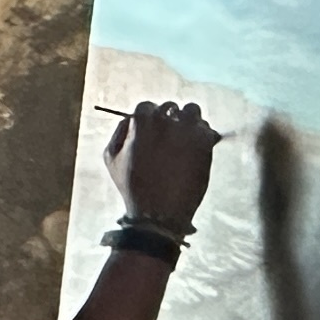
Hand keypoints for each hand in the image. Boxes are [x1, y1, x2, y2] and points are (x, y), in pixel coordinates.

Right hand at [106, 100, 217, 231]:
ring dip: (189, 122)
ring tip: (185, 141)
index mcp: (141, 120)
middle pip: (172, 108)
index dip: (151, 120)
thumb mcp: (111, 157)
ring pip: (192, 112)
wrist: (159, 212)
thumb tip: (132, 118)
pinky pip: (208, 129)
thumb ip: (120, 131)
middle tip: (170, 138)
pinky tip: (196, 151)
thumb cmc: (132, 186)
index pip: (148, 106)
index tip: (154, 132)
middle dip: (171, 120)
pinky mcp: (205, 142)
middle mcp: (166, 120)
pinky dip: (203, 136)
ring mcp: (188, 129)